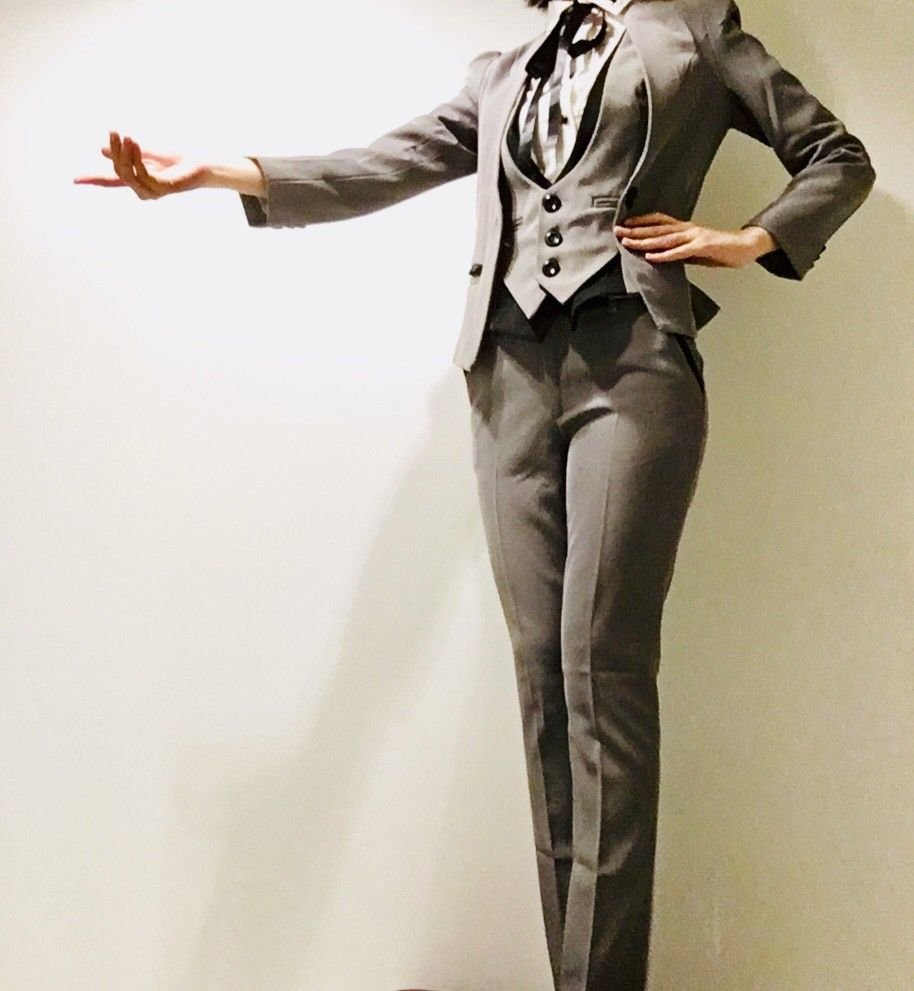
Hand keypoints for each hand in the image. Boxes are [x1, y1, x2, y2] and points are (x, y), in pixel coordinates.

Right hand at [73, 131, 207, 199]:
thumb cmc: (177, 161)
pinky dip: (136, 158)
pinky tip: (135, 145)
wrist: (200, 166)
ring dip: (124, 153)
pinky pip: (141, 174)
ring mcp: (151, 191)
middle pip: (117, 172)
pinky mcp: (162, 189)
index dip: (93, 179)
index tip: (74, 180)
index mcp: (137, 181)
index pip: (110, 181)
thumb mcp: (146, 153)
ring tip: (128, 137)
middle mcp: (142, 190)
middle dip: (113, 151)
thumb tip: (101, 150)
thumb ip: (126, 152)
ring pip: (127, 174)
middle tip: (114, 132)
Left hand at [613, 212, 775, 267]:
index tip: (624, 224)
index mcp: (685, 228)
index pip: (658, 222)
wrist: (745, 247)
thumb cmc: (719, 249)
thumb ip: (677, 250)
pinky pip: (680, 252)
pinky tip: (651, 256)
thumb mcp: (693, 250)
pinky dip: (664, 254)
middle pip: (656, 229)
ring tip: (627, 242)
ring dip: (644, 241)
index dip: (641, 222)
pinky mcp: (703, 246)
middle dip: (635, 230)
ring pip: (664, 238)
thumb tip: (660, 255)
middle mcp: (687, 229)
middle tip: (617, 231)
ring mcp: (695, 236)